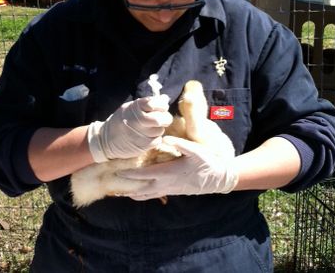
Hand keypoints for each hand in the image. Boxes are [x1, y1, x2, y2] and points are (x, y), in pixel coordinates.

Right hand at [87, 95, 172, 161]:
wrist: (106, 140)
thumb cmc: (120, 120)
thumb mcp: (131, 107)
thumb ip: (147, 103)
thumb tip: (165, 98)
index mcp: (135, 108)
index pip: (155, 103)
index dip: (161, 105)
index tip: (160, 106)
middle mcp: (138, 120)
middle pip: (161, 119)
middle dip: (164, 118)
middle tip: (161, 118)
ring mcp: (141, 134)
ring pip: (160, 130)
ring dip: (158, 128)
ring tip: (149, 128)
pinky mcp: (144, 146)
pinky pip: (157, 140)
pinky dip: (155, 138)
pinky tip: (146, 136)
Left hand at [116, 136, 238, 199]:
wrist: (220, 178)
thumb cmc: (208, 162)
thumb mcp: (196, 151)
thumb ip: (180, 145)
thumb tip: (165, 139)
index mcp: (170, 172)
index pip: (145, 174)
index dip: (131, 174)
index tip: (118, 172)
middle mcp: (168, 183)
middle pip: (143, 187)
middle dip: (128, 185)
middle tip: (114, 183)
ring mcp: (171, 189)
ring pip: (149, 194)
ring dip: (135, 193)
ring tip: (123, 193)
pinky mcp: (175, 191)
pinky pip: (156, 195)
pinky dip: (146, 195)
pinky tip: (140, 195)